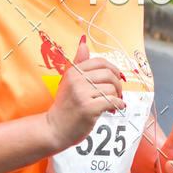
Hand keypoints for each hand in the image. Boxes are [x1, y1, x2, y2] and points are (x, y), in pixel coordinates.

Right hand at [45, 36, 123, 151]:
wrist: (54, 128)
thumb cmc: (64, 106)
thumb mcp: (68, 81)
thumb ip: (78, 63)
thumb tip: (83, 43)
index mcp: (73, 72)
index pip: (100, 62)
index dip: (113, 69)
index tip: (115, 78)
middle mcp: (76, 80)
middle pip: (109, 74)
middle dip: (117, 84)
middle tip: (116, 93)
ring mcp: (82, 94)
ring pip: (112, 89)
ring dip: (117, 97)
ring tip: (111, 103)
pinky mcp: (88, 108)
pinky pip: (112, 101)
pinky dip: (118, 106)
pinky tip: (113, 109)